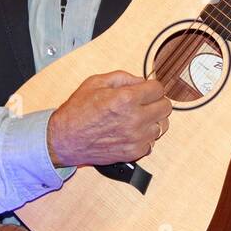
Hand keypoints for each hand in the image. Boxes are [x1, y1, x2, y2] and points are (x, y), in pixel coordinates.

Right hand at [47, 71, 170, 166]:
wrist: (65, 139)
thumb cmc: (77, 111)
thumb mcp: (96, 82)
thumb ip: (123, 77)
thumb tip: (141, 80)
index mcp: (126, 99)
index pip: (158, 89)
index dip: (153, 86)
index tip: (148, 88)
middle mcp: (134, 119)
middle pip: (165, 107)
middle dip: (156, 101)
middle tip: (144, 101)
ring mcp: (136, 138)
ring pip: (162, 125)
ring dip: (152, 120)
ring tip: (136, 117)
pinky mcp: (133, 152)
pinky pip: (152, 142)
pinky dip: (145, 136)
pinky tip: (131, 131)